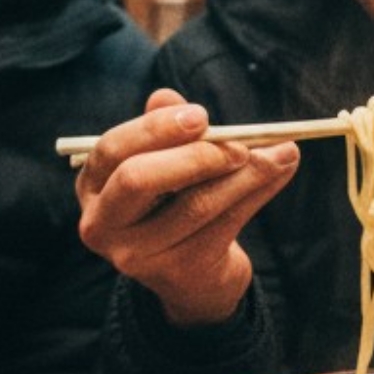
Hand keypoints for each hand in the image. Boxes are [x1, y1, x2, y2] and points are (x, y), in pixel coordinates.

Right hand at [76, 88, 299, 327]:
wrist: (195, 275)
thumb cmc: (174, 201)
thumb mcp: (164, 162)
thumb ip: (163, 128)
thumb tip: (167, 97)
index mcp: (92, 186)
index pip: (113, 150)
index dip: (155, 129)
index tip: (201, 115)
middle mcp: (102, 224)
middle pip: (138, 180)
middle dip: (194, 155)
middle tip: (240, 143)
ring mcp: (136, 255)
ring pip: (195, 205)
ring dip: (246, 174)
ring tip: (282, 152)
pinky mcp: (177, 273)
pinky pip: (224, 225)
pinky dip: (259, 192)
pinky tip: (281, 170)